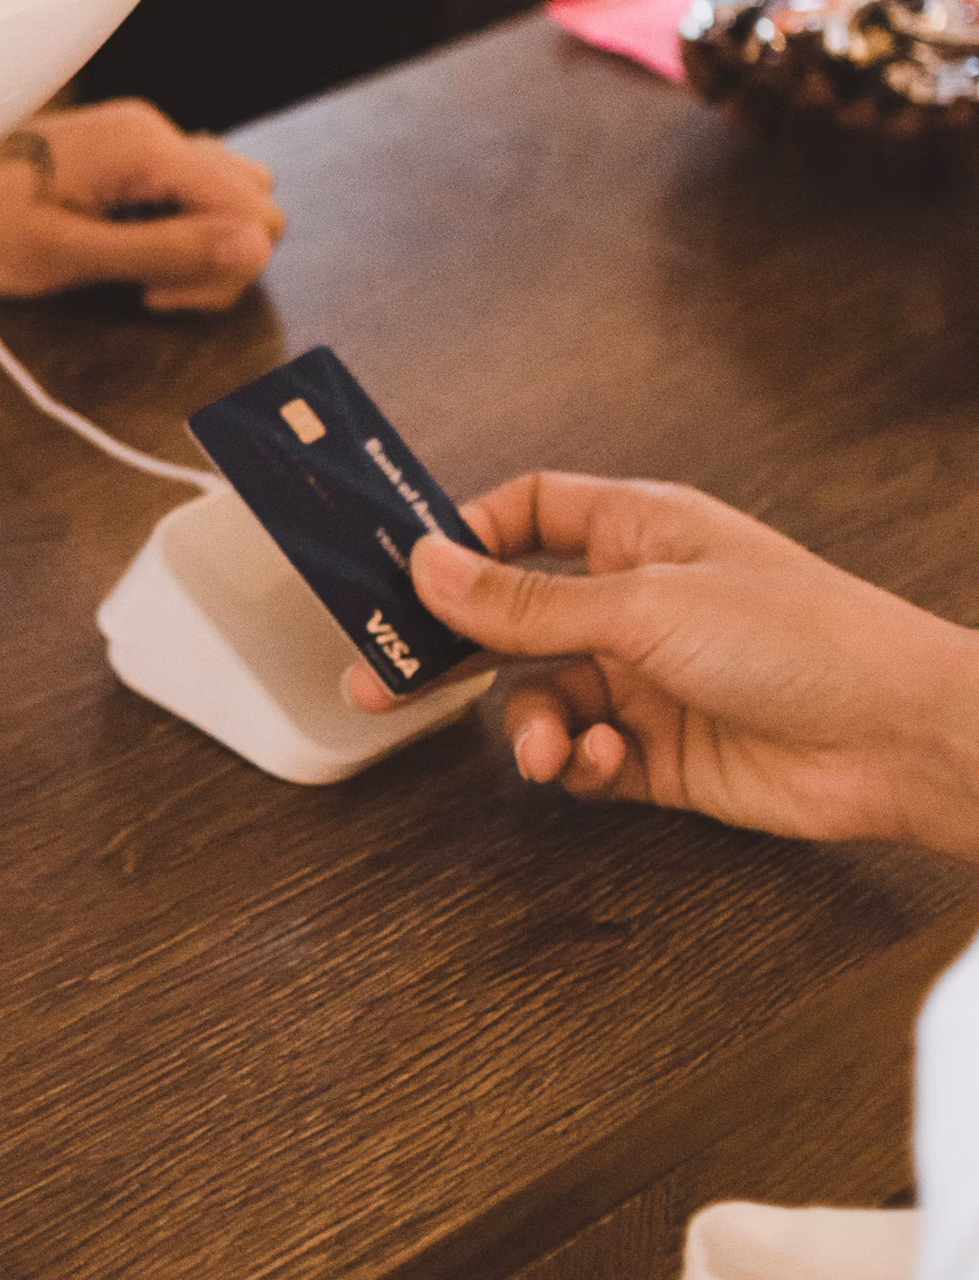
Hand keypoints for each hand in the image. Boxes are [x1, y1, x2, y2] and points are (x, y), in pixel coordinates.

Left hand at [0, 100, 284, 305]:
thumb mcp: (68, 256)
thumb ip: (165, 251)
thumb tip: (257, 248)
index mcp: (145, 147)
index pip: (253, 211)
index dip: (221, 267)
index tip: (155, 296)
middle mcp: (153, 131)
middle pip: (250, 200)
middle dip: (217, 258)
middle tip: (146, 291)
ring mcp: (138, 141)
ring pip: (224, 195)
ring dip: (198, 246)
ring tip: (134, 276)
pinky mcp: (120, 157)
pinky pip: (183, 191)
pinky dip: (173, 228)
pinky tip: (124, 251)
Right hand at [343, 472, 978, 862]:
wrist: (899, 741)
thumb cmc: (806, 641)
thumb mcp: (643, 606)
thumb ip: (524, 601)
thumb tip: (429, 568)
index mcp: (637, 532)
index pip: (524, 515)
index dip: (462, 539)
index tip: (402, 571)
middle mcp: (635, 601)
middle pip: (510, 616)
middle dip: (449, 653)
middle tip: (380, 682)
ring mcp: (645, 677)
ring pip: (537, 696)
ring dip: (528, 726)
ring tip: (542, 749)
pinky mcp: (658, 751)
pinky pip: (578, 754)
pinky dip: (574, 763)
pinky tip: (601, 762)